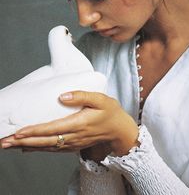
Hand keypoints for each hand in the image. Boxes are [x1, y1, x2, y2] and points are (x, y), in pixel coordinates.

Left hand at [0, 91, 138, 156]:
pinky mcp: (72, 145)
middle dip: (23, 141)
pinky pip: (52, 149)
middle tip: (5, 141)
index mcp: (79, 124)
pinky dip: (37, 149)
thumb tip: (62, 95)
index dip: (35, 131)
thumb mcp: (101, 99)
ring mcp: (72, 143)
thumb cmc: (111, 113)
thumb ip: (82, 95)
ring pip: (46, 147)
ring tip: (9, 144)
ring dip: (26, 146)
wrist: (120, 131)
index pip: (52, 129)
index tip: (19, 132)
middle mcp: (73, 136)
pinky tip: (27, 148)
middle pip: (44, 141)